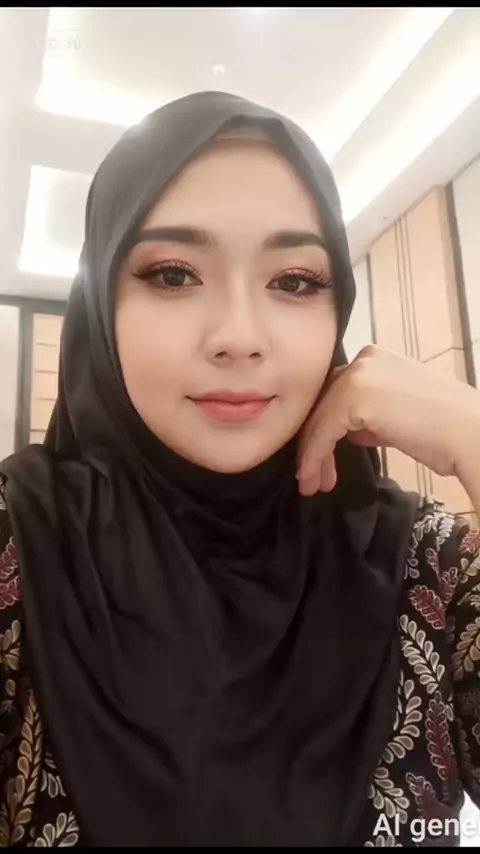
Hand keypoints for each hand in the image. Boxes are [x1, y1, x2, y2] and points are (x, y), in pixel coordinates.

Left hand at [297, 345, 479, 496]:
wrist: (468, 433)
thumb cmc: (443, 430)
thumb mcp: (397, 413)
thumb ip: (369, 415)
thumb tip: (350, 431)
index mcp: (375, 357)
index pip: (335, 392)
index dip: (325, 426)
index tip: (321, 459)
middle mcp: (363, 359)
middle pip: (323, 404)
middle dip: (316, 443)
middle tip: (313, 477)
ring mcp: (357, 376)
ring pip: (319, 420)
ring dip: (312, 456)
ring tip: (312, 484)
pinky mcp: (353, 398)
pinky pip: (322, 433)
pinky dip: (314, 458)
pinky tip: (313, 479)